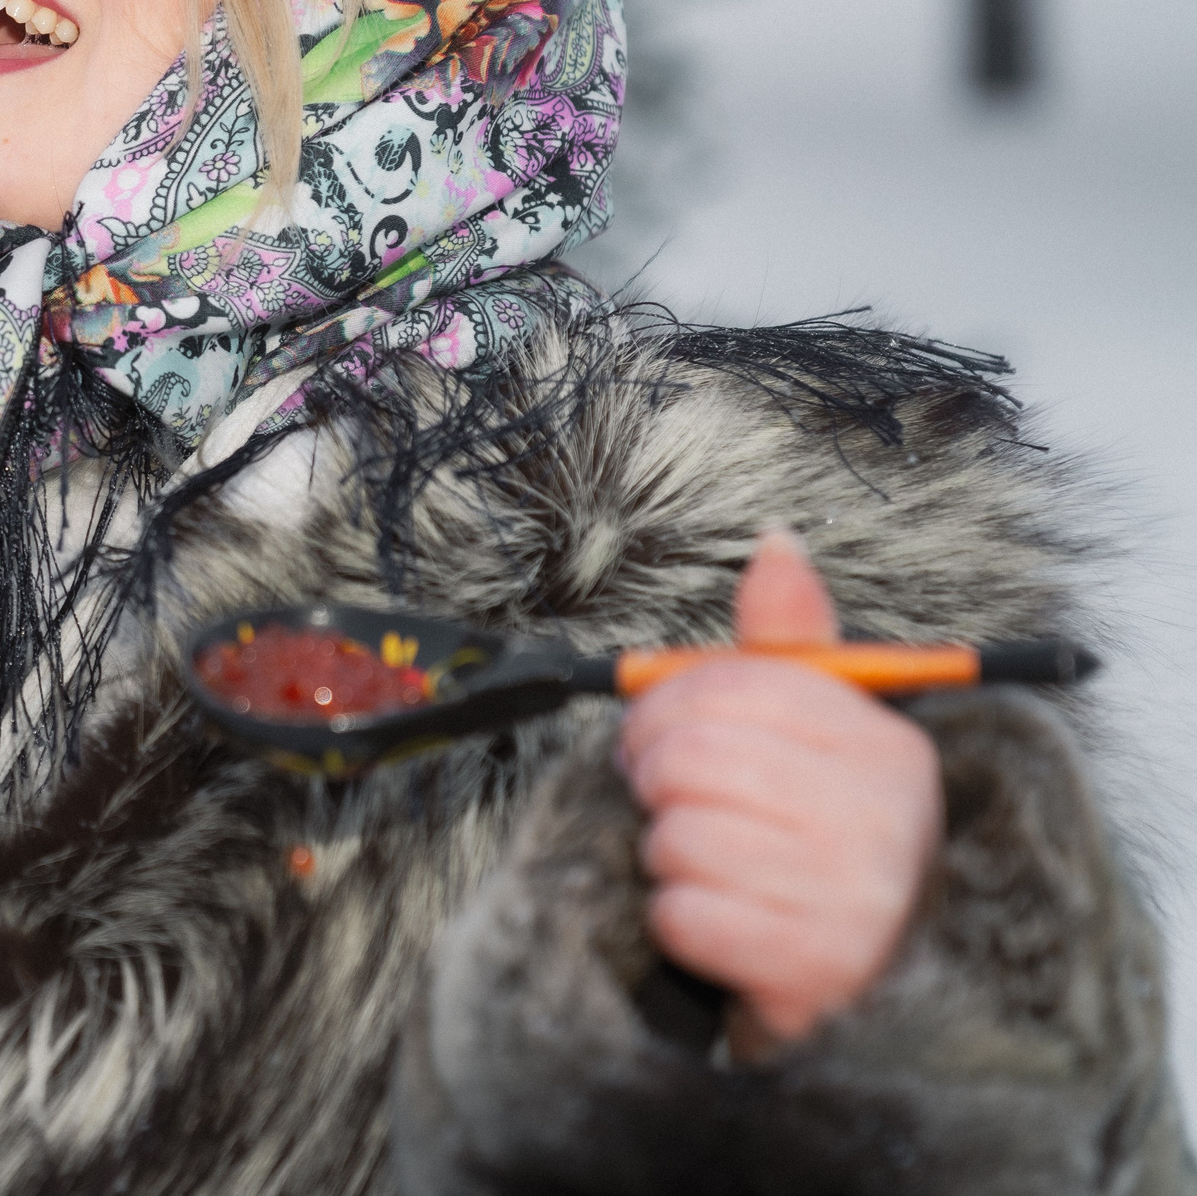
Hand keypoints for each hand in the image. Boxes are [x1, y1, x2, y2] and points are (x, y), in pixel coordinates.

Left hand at [617, 528, 943, 1058]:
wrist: (867, 998)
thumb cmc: (822, 851)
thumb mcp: (822, 745)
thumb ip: (789, 651)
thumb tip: (775, 545)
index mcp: (890, 752)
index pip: (740, 687)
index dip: (666, 704)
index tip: (652, 731)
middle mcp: (888, 823)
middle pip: (696, 757)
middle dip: (654, 778)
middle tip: (663, 798)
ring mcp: (857, 903)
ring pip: (679, 836)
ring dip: (666, 854)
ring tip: (706, 867)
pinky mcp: (813, 974)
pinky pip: (681, 914)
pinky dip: (673, 920)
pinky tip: (716, 924)